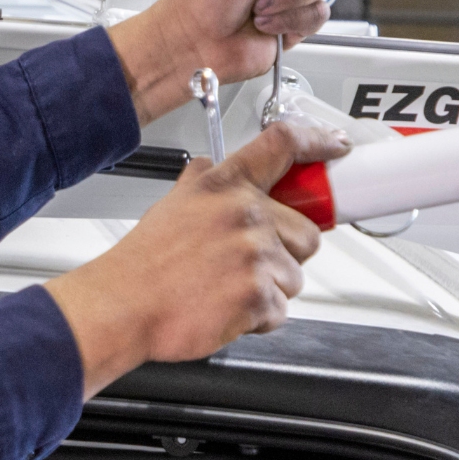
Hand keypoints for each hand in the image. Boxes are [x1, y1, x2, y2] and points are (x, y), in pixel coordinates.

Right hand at [43, 121, 350, 398]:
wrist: (123, 307)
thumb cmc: (143, 263)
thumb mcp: (170, 204)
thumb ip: (200, 183)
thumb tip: (210, 168)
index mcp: (224, 186)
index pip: (283, 145)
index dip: (318, 141)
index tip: (336, 147)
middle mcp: (244, 214)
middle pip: (307, 233)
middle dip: (284, 254)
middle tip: (247, 263)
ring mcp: (254, 255)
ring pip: (295, 276)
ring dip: (268, 289)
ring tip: (227, 288)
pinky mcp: (258, 296)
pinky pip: (280, 311)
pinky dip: (257, 318)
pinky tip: (224, 307)